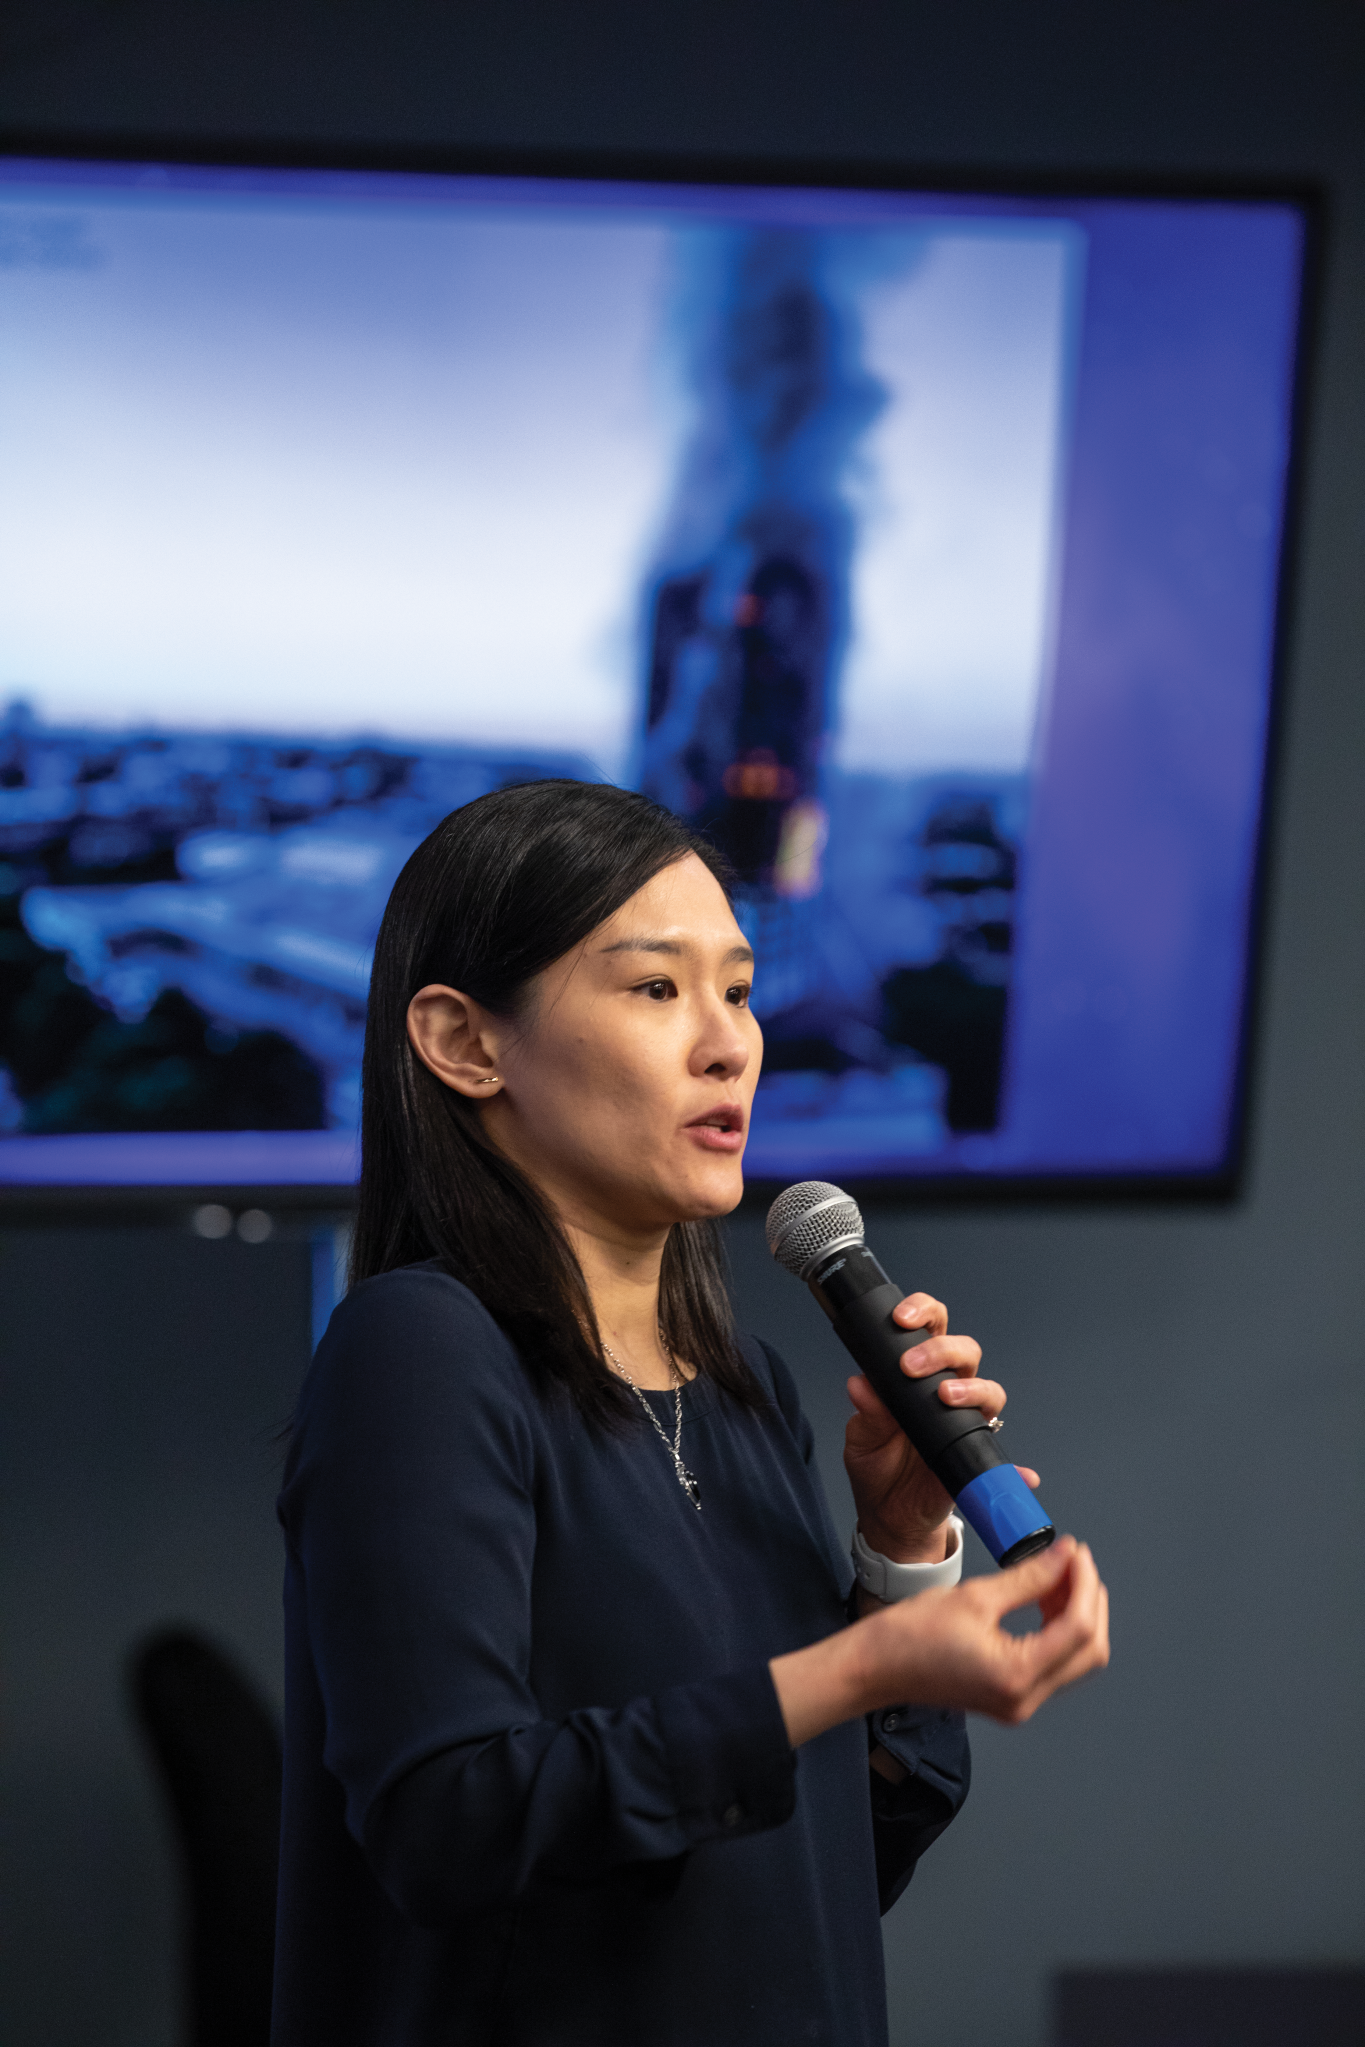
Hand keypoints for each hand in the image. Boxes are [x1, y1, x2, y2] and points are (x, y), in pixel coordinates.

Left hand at [843, 1293, 1038, 1564]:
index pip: (929, 1329)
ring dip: (972, 1389)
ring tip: (947, 1397)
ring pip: (989, 1390)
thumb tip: (860, 1385)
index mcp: (917, 1376)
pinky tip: (1021, 1473)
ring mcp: (965, 1422)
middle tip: (912, 1366)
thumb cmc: (877, 1468)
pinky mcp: (976, 1456)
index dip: (922, 1313)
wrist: (889, 1516)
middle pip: (965, 1351)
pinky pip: (1004, 1458)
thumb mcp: (862, 1440)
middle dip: (941, 1349)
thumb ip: (866, 1413)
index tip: (902, 1318)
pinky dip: (1016, 1466)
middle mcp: (946, 1391)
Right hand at [857, 1536, 1109, 1724]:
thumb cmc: (910, 1635)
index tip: (1078, 1553)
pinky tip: (1045, 1598)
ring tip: (1059, 1574)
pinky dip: (1057, 1629)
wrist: (875, 1667)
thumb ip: (1029, 1577)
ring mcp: (1020, 1703)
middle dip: (1089, 1600)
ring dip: (1076, 1613)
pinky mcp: (1012, 1696)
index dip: (1084, 1584)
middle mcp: (1025, 1699)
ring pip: (1076, 1658)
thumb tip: (1064, 1556)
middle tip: (1074, 1561)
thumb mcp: (974, 1595)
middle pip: (1088, 1650)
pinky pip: (1053, 1663)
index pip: (1078, 1629)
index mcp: (1016, 1676)